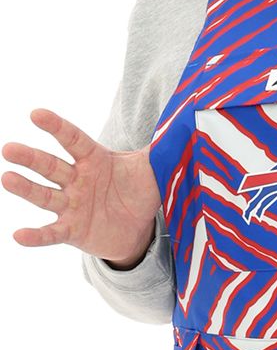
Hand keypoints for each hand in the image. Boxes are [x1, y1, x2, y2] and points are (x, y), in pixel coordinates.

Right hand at [2, 108, 159, 264]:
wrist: (137, 228)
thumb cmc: (138, 191)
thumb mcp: (152, 170)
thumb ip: (162, 150)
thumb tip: (186, 126)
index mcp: (93, 159)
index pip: (73, 139)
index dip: (56, 127)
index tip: (37, 114)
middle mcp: (76, 179)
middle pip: (50, 165)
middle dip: (30, 158)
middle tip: (9, 149)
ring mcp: (71, 205)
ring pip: (45, 195)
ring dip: (26, 188)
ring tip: (7, 179)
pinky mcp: (71, 231)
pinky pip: (51, 233)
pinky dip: (36, 236)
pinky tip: (19, 236)